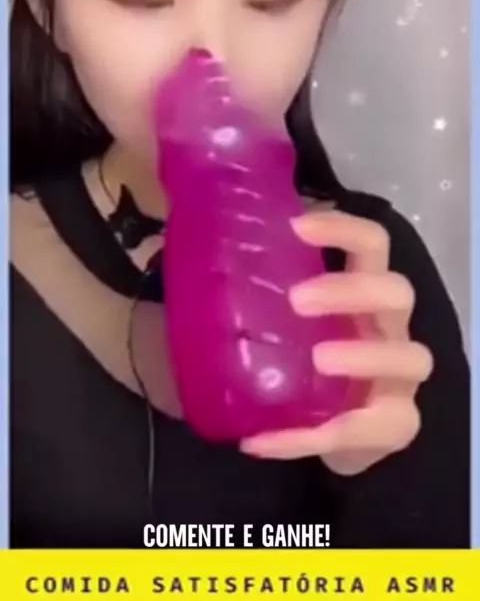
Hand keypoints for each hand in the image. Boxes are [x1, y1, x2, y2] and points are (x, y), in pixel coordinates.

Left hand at [240, 209, 433, 474]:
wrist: (329, 433)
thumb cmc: (300, 359)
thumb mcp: (277, 321)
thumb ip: (249, 292)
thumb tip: (186, 252)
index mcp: (363, 292)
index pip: (372, 244)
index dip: (344, 229)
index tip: (297, 228)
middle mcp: (389, 327)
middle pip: (397, 292)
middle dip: (352, 290)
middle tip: (298, 300)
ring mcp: (399, 377)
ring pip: (412, 356)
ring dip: (366, 355)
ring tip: (318, 359)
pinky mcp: (396, 425)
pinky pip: (368, 430)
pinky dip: (311, 437)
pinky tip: (262, 440)